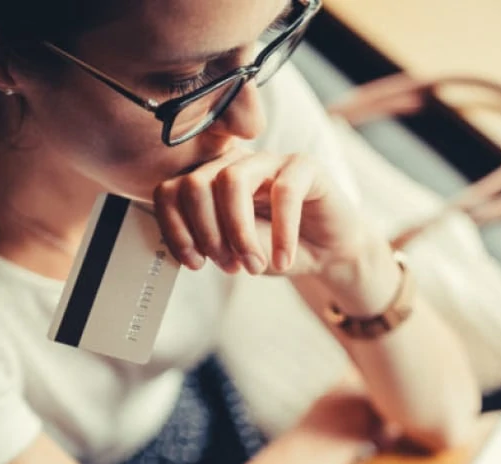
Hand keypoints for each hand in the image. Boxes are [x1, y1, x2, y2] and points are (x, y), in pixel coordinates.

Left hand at [153, 146, 368, 275]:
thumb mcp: (238, 253)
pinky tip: (283, 260)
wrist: (329, 253)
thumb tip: (191, 245)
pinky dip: (281, 233)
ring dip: (239, 232)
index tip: (194, 263)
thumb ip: (214, 243)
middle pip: (196, 184)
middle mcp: (234, 164)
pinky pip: (284, 192)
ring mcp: (268, 160)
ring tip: (254, 265)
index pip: (170, 191)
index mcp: (209, 183)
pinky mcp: (304, 165)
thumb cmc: (279, 249)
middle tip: (229, 266)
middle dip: (208, 233)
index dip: (176, 229)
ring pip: (232, 180)